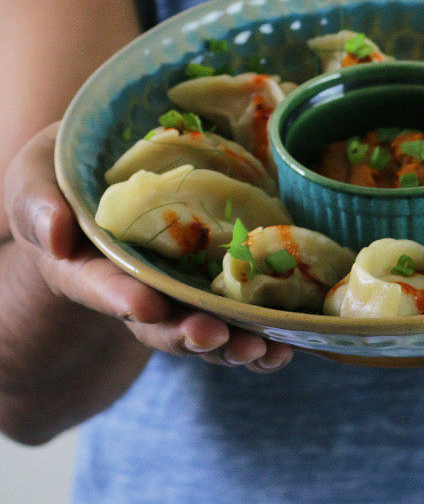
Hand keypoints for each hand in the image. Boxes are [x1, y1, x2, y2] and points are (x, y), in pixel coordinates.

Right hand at [4, 123, 292, 372]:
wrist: (116, 179)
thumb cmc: (71, 175)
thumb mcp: (38, 176)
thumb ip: (37, 203)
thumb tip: (55, 232)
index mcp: (85, 269)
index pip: (100, 287)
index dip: (121, 298)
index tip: (144, 305)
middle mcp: (134, 292)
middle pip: (159, 325)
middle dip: (188, 334)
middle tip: (215, 336)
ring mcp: (177, 297)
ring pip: (202, 331)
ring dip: (232, 346)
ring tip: (261, 350)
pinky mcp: (212, 291)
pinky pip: (236, 321)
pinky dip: (259, 337)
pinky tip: (284, 346)